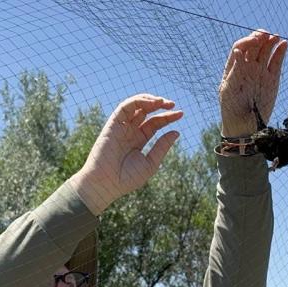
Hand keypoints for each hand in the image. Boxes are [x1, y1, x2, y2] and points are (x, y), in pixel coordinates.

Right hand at [71, 94, 182, 214]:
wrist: (106, 184)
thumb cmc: (126, 179)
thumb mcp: (150, 163)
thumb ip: (162, 147)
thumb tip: (176, 132)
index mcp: (139, 140)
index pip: (155, 123)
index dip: (168, 117)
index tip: (181, 114)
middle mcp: (130, 131)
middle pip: (147, 112)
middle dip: (161, 105)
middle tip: (173, 105)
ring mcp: (121, 127)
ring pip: (136, 106)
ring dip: (149, 100)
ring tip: (163, 102)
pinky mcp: (112, 125)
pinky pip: (125, 107)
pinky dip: (138, 101)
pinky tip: (151, 103)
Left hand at [219, 29, 287, 136]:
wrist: (245, 127)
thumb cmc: (232, 109)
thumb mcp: (229, 89)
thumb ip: (235, 69)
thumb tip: (237, 50)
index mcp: (234, 67)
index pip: (240, 46)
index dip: (247, 41)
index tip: (253, 41)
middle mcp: (247, 67)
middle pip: (254, 45)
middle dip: (260, 37)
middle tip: (265, 35)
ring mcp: (260, 71)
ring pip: (266, 50)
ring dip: (271, 41)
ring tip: (276, 37)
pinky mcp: (272, 78)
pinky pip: (277, 61)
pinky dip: (281, 51)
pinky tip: (284, 44)